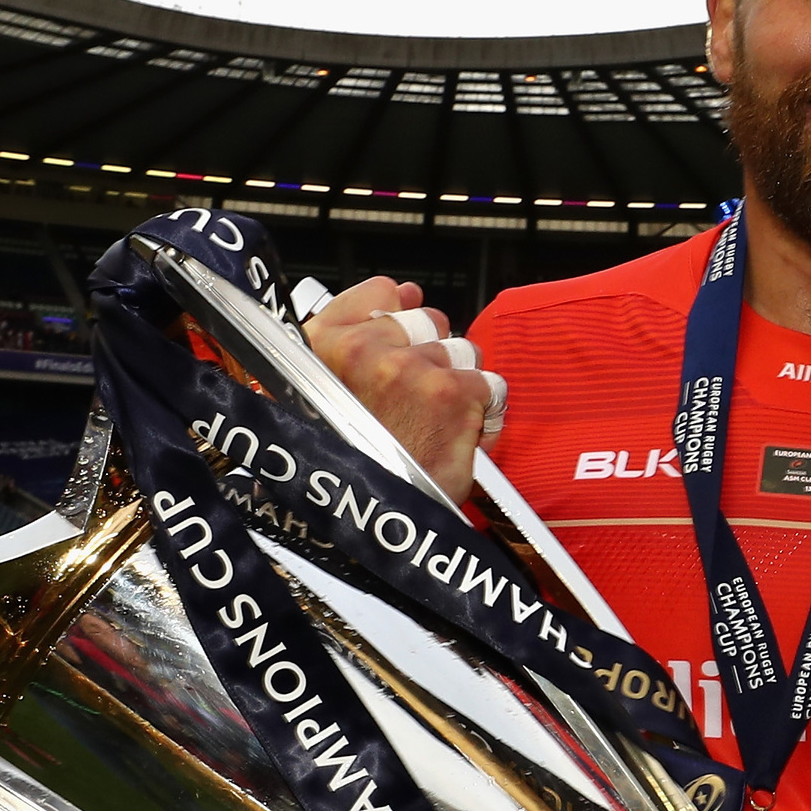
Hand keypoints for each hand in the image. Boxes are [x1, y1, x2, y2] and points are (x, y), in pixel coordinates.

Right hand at [298, 277, 497, 500]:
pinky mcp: (452, 394)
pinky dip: (484, 416)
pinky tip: (457, 439)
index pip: (380, 291)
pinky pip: (490, 386)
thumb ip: (359, 332)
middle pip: (428, 319)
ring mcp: (409, 369)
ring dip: (458, 386)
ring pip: (463, 351)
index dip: (399, 316)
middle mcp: (361, 350)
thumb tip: (406, 290)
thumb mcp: (321, 394)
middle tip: (414, 403)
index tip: (400, 342)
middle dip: (432, 356)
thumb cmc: (346, 463)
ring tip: (433, 424)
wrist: (365, 520)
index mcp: (321, 346)